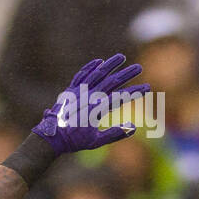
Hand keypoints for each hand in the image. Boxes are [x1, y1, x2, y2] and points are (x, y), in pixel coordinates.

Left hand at [33, 53, 149, 155]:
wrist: (51, 138)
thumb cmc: (74, 142)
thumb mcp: (96, 142)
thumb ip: (114, 134)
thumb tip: (133, 127)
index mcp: (97, 110)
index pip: (121, 98)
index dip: (135, 92)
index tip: (147, 88)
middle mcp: (89, 97)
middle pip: (111, 81)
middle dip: (126, 74)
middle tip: (139, 67)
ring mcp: (79, 92)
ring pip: (97, 73)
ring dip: (110, 64)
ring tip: (121, 57)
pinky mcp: (70, 90)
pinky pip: (81, 75)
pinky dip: (90, 67)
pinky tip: (99, 62)